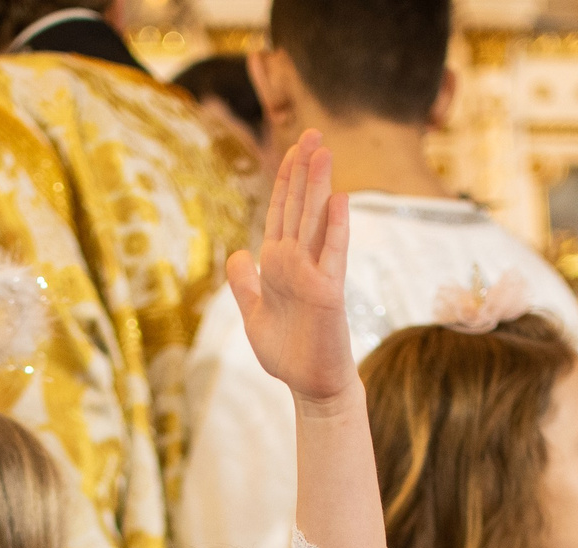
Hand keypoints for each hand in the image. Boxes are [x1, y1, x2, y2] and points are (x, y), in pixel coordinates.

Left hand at [224, 130, 354, 406]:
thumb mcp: (253, 314)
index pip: (282, 211)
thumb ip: (244, 283)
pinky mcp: (329, 293)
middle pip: (300, 207)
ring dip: (319, 186)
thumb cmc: (286, 352)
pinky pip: (333, 255)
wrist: (310, 385)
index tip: (292, 146)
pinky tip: (340, 199)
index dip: (285, 179)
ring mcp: (316, 275)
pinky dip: (336, 228)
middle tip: (313, 131)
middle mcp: (299, 262)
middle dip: (304, 169)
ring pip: (316, 221)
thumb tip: (238, 252)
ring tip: (324, 151)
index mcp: (279, 263)